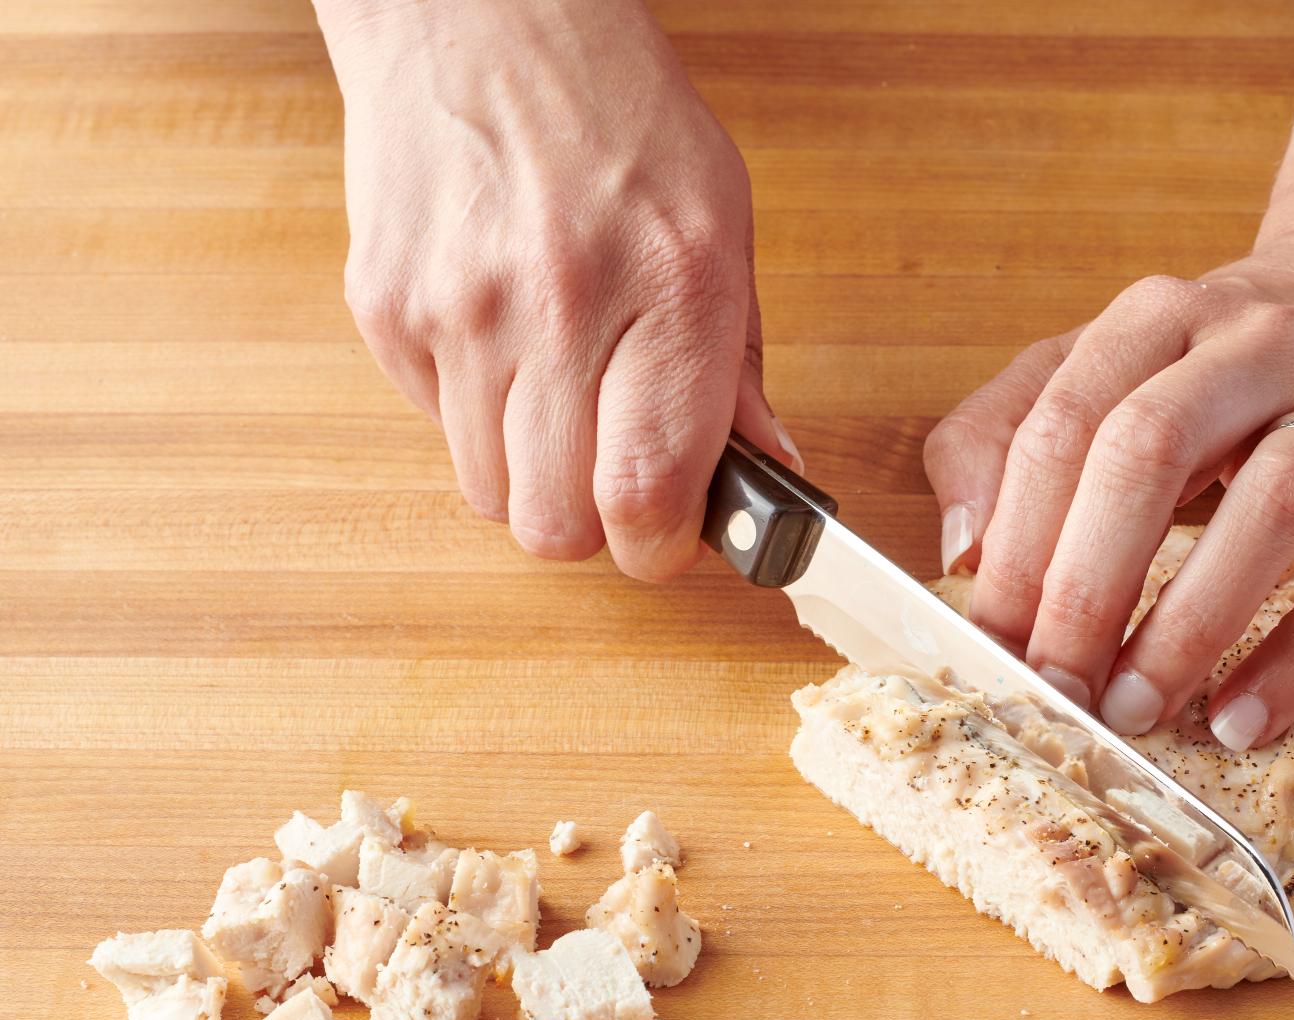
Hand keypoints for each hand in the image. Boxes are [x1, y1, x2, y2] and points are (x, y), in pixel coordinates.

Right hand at [317, 0, 794, 578]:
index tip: (670, 538)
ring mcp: (456, 311)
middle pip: (555, 522)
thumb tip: (764, 477)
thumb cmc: (615, 117)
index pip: (647, 492)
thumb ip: (738, 369)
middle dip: (594, 524)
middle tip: (617, 477)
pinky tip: (506, 344)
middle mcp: (558, 304)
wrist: (477, 19)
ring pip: (490, 492)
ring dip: (533, 474)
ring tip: (562, 396)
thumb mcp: (723, 225)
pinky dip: (476, 417)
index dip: (659, 548)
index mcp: (671, 285)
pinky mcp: (385, 310)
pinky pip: (437, 431)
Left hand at [922, 223, 1293, 748]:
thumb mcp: (1121, 363)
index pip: (1065, 424)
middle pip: (1149, 452)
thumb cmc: (1240, 360)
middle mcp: (1257, 344)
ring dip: (1187, 622)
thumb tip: (962, 550)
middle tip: (1053, 687)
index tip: (989, 642)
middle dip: (1085, 585)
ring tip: (1134, 709)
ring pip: (1269, 503)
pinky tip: (1241, 718)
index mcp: (1160, 316)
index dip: (1017, 542)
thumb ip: (1014, 429)